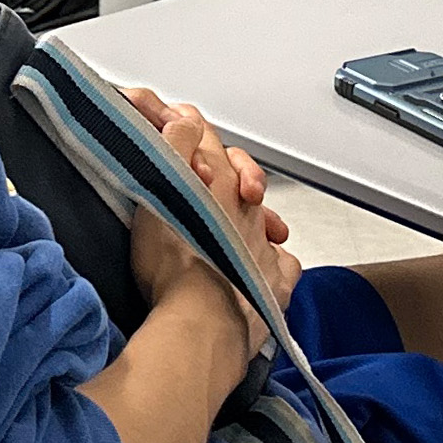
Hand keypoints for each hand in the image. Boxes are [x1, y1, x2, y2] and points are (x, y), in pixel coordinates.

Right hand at [122, 90, 302, 329]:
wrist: (202, 324)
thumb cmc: (175, 268)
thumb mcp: (160, 191)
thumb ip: (173, 147)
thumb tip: (183, 118)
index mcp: (221, 181)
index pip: (206, 139)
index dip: (187, 127)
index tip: (173, 123)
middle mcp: (248, 208)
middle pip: (238, 173)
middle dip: (221, 166)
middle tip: (199, 167)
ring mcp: (264, 246)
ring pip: (261, 214)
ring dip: (246, 210)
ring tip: (229, 216)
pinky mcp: (274, 282)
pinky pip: (282, 262)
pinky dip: (271, 259)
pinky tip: (258, 262)